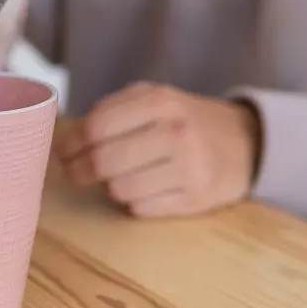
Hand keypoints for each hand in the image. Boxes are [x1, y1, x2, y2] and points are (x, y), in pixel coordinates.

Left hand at [57, 82, 262, 216]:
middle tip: (73, 173)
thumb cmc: (185, 120)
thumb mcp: (154, 98)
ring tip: (118, 177)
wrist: (244, 143)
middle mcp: (176, 134)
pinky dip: (133, 202)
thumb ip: (113, 111)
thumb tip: (67, 140)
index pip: (97, 127)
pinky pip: (141, 209)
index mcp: (160, 102)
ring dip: (110, 187)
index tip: (62, 152)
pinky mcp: (196, 199)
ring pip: (120, 190)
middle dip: (79, 171)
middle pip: (104, 162)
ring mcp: (189, 168)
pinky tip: (142, 189)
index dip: (71, 144)